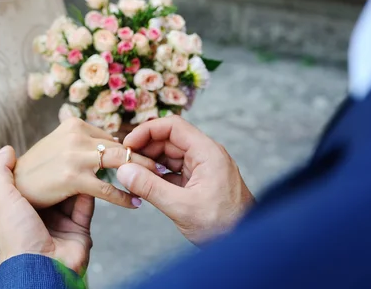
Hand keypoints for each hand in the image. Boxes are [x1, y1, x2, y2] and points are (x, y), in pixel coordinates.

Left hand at [0, 146, 93, 274]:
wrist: (37, 267)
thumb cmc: (16, 234)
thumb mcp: (1, 197)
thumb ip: (0, 171)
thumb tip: (7, 149)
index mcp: (26, 203)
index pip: (41, 176)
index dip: (51, 160)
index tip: (60, 144)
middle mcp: (45, 211)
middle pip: (62, 182)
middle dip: (73, 167)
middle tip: (82, 148)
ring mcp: (63, 220)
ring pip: (80, 190)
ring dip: (89, 175)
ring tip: (94, 157)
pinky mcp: (81, 229)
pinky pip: (91, 206)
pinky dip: (99, 191)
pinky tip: (101, 175)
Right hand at [15, 118, 162, 208]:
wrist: (13, 184)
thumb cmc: (39, 168)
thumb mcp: (60, 144)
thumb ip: (83, 142)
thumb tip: (110, 146)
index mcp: (76, 124)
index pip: (113, 137)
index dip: (131, 150)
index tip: (147, 159)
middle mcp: (77, 135)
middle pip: (120, 146)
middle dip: (143, 158)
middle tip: (162, 168)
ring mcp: (75, 154)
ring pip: (119, 162)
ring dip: (140, 172)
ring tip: (156, 182)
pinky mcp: (73, 177)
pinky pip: (108, 187)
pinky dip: (124, 197)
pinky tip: (134, 203)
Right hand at [117, 116, 254, 245]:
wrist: (246, 243)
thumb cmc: (223, 226)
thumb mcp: (181, 207)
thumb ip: (150, 187)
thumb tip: (123, 171)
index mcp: (207, 152)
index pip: (173, 127)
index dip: (147, 131)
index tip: (128, 144)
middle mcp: (206, 155)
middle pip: (169, 139)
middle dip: (145, 148)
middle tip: (125, 162)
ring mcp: (203, 169)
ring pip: (170, 155)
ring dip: (150, 162)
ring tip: (132, 175)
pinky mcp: (199, 182)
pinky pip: (174, 171)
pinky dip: (158, 175)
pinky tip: (145, 184)